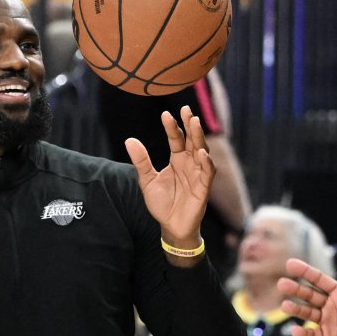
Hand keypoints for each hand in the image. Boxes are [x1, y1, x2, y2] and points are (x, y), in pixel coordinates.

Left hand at [125, 106, 213, 249]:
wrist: (170, 226)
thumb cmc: (162, 203)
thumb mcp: (147, 180)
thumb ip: (141, 161)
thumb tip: (129, 140)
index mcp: (177, 159)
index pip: (176, 138)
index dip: (172, 126)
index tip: (165, 114)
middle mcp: (189, 163)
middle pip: (191, 140)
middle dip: (190, 125)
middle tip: (186, 109)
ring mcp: (198, 174)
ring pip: (201, 151)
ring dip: (198, 137)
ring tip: (194, 123)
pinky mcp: (203, 188)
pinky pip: (207, 172)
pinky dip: (206, 162)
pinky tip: (201, 152)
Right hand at [279, 258, 336, 335]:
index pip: (319, 280)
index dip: (305, 272)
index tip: (290, 264)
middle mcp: (330, 305)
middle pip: (309, 295)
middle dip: (296, 289)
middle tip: (282, 284)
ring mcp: (326, 322)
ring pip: (307, 313)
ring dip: (295, 309)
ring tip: (285, 306)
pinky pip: (311, 335)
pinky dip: (303, 333)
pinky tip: (296, 330)